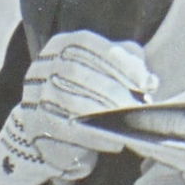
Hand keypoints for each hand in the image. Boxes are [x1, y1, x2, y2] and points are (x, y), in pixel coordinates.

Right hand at [0, 31, 156, 184]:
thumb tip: (149, 80)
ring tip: (127, 122)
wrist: (58, 130)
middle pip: (75, 72)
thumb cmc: (90, 93)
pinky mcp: (36, 127)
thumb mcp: (109, 70)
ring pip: (68, 101)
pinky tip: (114, 141)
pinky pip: (65, 132)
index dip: (116, 60)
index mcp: (59, 46)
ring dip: (103, 113)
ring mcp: (34, 98)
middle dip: (112, 89)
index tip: (142, 80)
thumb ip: (129, 65)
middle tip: (136, 105)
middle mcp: (42, 68)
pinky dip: (94, 137)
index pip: (84, 43)